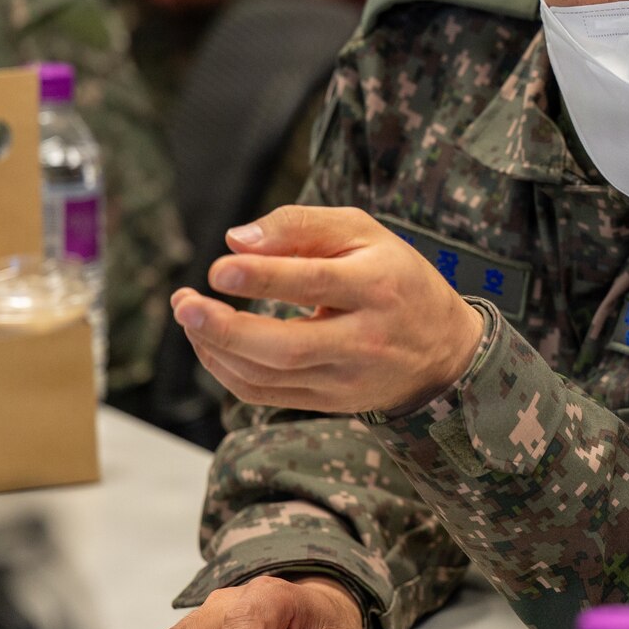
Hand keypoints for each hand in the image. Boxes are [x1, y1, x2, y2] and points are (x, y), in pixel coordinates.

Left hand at [171, 205, 485, 415]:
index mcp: (379, 286)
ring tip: (190, 314)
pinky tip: (210, 342)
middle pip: (287, 347)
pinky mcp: (328, 402)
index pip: (316, 283)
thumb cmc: (396, 277)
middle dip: (226, 329)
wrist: (444, 351)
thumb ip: (301, 226)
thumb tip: (236, 240)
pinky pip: (264, 394)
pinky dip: (226, 370)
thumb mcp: (365, 233)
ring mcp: (346, 378)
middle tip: (185, 303)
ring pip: (268, 376)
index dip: (263, 277)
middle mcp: (365, 338)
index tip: (218, 269)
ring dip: (216, 348)